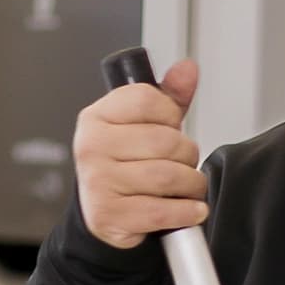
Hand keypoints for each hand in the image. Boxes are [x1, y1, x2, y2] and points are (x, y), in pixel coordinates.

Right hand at [72, 58, 208, 248]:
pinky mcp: (109, 215)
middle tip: (184, 163)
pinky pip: (162, 210)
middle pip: (165, 141)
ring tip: (188, 186)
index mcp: (97, 117)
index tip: (171, 127)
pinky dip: (186, 211)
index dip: (171, 115)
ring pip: (168, 176)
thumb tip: (187, 69)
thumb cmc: (125, 165)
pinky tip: (191, 208)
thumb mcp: (143, 125)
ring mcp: (98, 181)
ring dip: (191, 184)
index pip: (148, 100)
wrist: (105, 213)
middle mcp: (92, 146)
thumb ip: (168, 96)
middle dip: (187, 155)